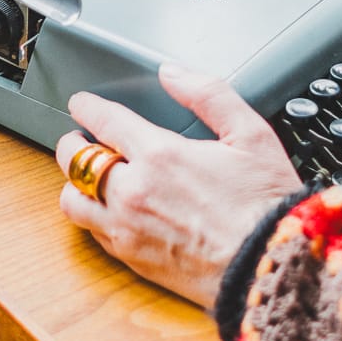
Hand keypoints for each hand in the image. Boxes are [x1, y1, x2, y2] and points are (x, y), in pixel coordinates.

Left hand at [55, 65, 304, 308]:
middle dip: (72, 144)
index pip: (104, 120)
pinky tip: (107, 210)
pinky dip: (93, 216)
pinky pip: (92, 233)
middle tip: (77, 138)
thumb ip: (208, 95)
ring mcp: (127, 228)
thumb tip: (173, 74)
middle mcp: (134, 191)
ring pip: (73, 201)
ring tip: (86, 177)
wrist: (269, 266)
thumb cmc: (265, 204)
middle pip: (76, 161)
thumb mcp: (250, 134)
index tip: (82, 103)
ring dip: (75, 184)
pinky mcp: (132, 259)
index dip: (87, 106)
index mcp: (160, 155)